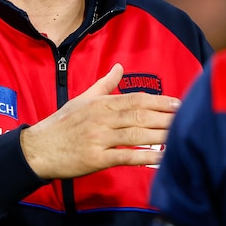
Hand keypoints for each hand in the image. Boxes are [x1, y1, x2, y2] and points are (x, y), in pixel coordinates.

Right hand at [19, 63, 180, 179]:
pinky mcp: (96, 158)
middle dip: (165, 117)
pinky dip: (145, 157)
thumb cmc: (61, 124)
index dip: (159, 101)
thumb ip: (104, 84)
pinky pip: (126, 157)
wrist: (38, 149)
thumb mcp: (82, 100)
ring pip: (136, 135)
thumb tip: (119, 67)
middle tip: (188, 117)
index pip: (136, 99)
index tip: (179, 103)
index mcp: (100, 103)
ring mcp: (98, 138)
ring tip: (181, 135)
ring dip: (160, 135)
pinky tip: (162, 158)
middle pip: (139, 116)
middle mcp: (101, 118)